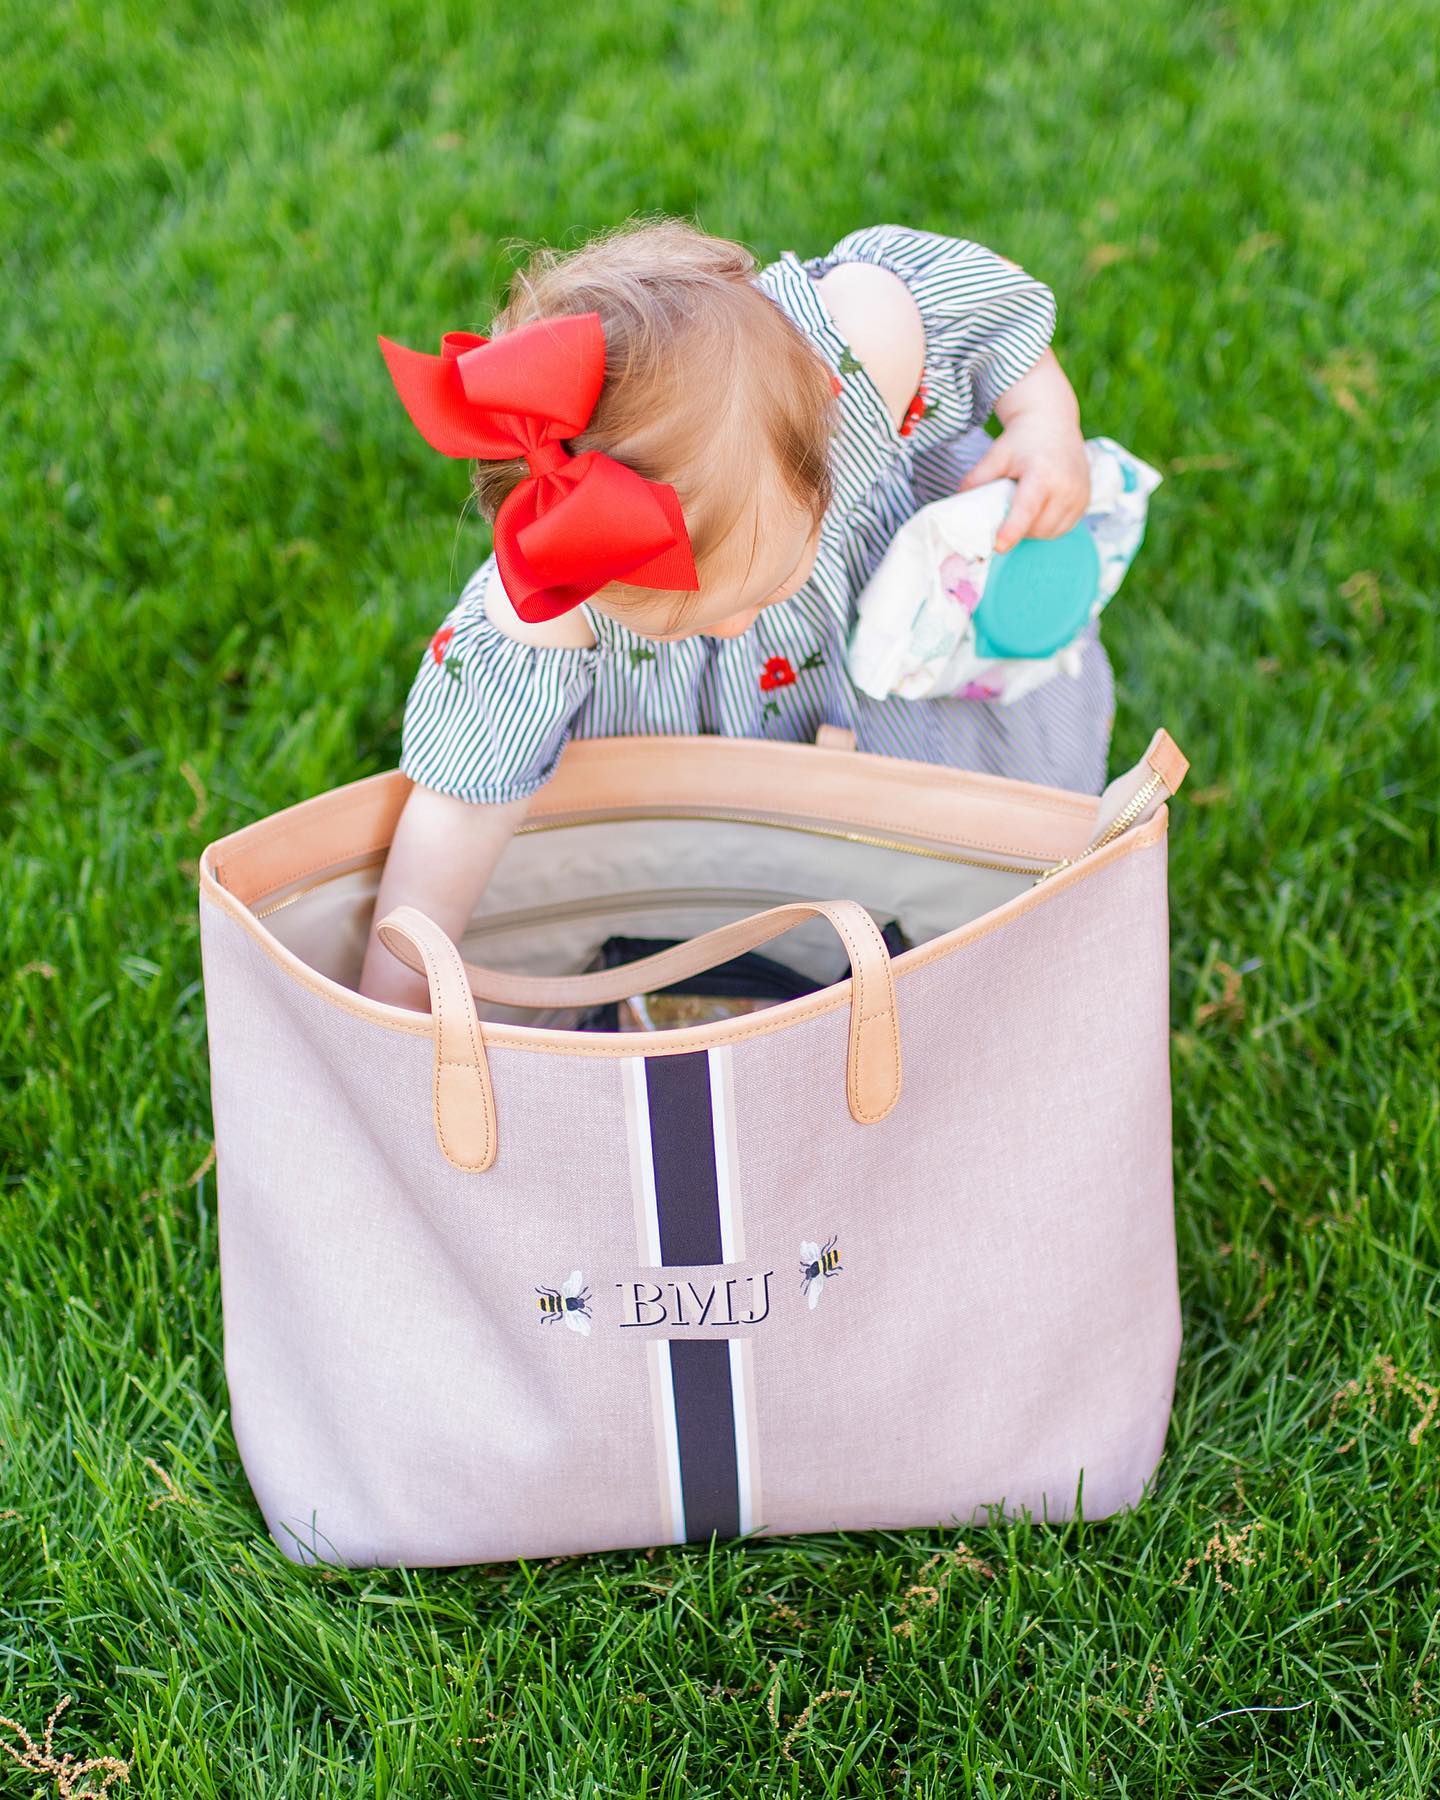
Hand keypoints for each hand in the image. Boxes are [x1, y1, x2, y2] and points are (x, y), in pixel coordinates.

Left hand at [958, 412, 1090, 551]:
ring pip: (1050, 532)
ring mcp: (1079, 494)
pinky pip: (1063, 528)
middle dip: (1018, 531)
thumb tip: (956, 506)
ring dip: (1033, 531)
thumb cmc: (1021, 440)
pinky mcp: (1085, 500)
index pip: (1027, 508)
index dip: (1012, 529)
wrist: (1053, 421)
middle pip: (1036, 527)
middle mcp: (1066, 484)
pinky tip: (1039, 512)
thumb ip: (976, 480)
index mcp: (1041, 472)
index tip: (999, 546)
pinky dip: (1048, 527)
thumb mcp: (995, 455)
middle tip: (1004, 519)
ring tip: (1022, 512)